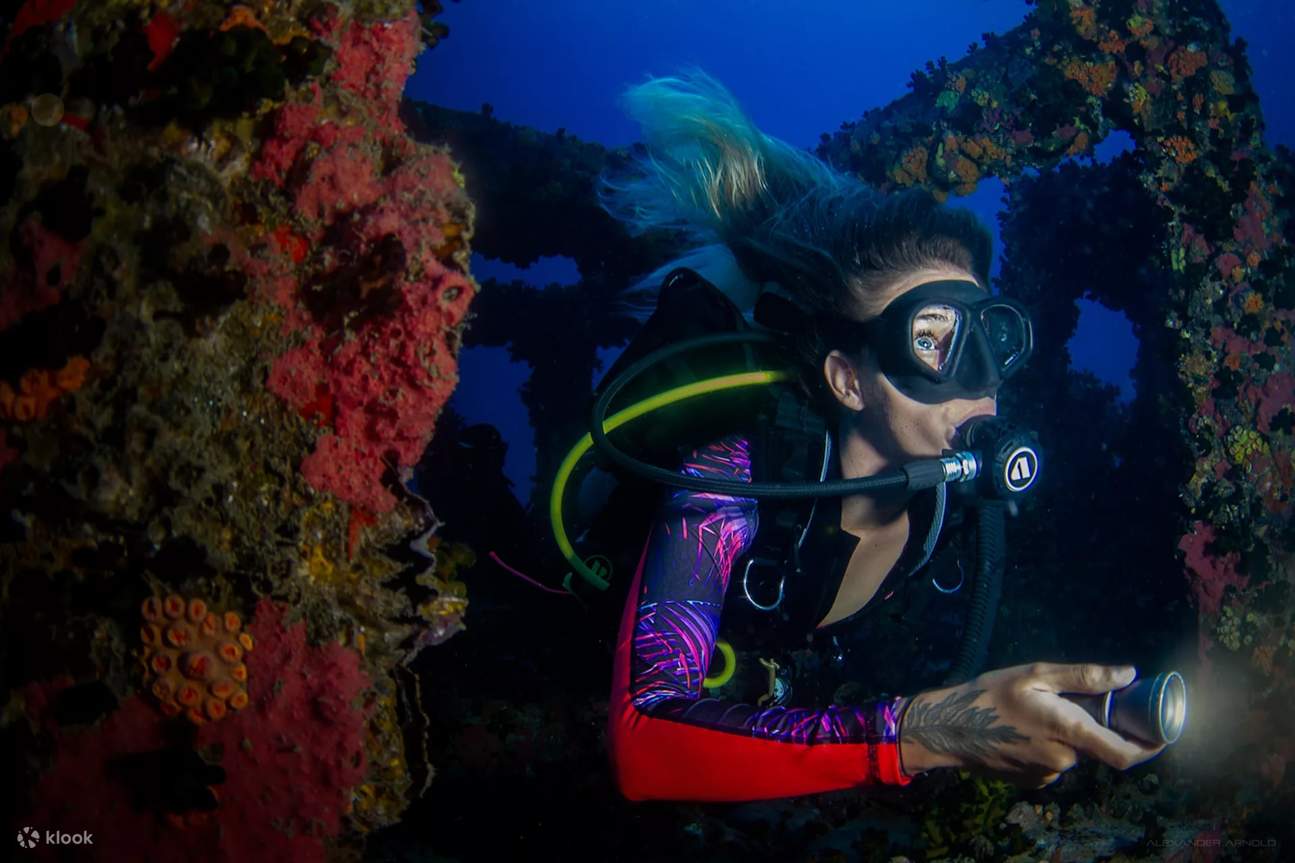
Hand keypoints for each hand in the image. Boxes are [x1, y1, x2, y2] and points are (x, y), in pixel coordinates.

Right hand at [896, 662, 1166, 787]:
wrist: (946, 728)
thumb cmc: (990, 695)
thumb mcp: (1035, 674)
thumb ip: (1085, 677)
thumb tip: (1128, 675)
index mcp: (1070, 732)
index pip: (1126, 754)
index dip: (1151, 746)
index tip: (1160, 729)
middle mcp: (1065, 760)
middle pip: (1096, 744)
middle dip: (1093, 723)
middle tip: (1068, 698)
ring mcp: (1048, 774)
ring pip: (1074, 751)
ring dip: (1067, 732)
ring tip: (1035, 709)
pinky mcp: (1033, 781)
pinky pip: (1054, 760)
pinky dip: (1049, 744)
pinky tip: (1022, 728)